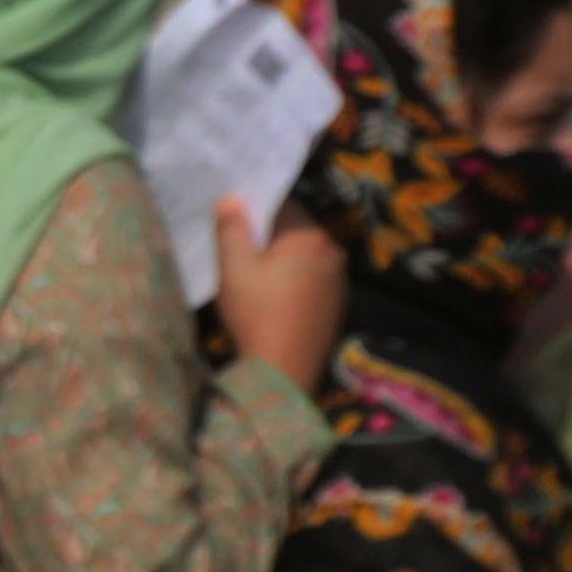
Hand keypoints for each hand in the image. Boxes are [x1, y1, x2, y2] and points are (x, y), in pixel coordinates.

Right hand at [212, 198, 349, 389]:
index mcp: (308, 235)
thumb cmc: (256, 314)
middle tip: (242, 255)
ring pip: (306, 255)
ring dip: (286, 260)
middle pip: (296, 230)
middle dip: (271, 237)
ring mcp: (340, 279)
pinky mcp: (339, 304)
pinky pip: (315, 279)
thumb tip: (231, 199)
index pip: (282, 204)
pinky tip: (278, 301)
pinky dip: (298, 281)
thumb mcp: (234, 268)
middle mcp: (333, 250)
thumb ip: (231, 228)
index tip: (235, 226)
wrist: (283, 372)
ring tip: (259, 281)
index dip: (255, 211)